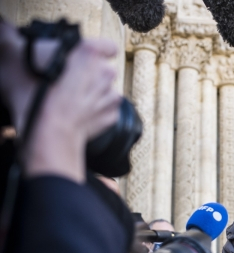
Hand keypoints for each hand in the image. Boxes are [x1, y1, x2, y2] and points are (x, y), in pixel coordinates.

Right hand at [0, 22, 120, 181]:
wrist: (49, 133)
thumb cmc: (32, 96)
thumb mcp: (11, 57)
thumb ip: (7, 35)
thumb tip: (2, 26)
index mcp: (88, 52)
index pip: (106, 46)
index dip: (95, 52)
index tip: (83, 59)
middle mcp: (105, 72)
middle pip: (103, 69)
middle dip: (90, 75)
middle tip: (68, 83)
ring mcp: (110, 95)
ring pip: (106, 90)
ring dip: (93, 94)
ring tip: (71, 100)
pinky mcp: (111, 116)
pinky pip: (107, 110)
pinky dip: (96, 112)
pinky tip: (78, 113)